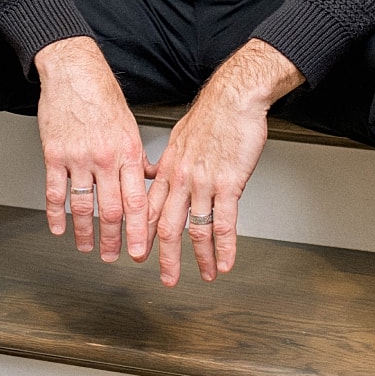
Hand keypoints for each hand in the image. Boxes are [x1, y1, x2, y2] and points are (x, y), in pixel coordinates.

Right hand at [34, 37, 148, 262]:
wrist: (73, 71)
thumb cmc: (102, 94)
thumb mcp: (129, 124)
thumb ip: (137, 155)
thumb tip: (148, 177)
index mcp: (128, 151)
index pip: (138, 201)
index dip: (139, 230)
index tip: (140, 250)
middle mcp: (106, 158)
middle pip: (111, 210)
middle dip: (114, 239)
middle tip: (114, 256)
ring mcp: (79, 158)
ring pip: (82, 206)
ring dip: (85, 232)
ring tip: (87, 247)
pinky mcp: (54, 155)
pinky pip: (55, 191)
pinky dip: (56, 214)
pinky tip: (58, 227)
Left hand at [149, 40, 302, 285]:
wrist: (233, 98)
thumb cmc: (212, 114)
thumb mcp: (179, 136)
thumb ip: (168, 161)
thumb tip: (158, 173)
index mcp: (168, 168)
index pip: (149, 208)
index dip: (143, 234)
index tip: (141, 252)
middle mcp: (181, 179)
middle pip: (167, 226)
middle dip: (166, 256)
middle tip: (167, 277)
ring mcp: (203, 183)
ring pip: (196, 229)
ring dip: (200, 258)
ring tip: (206, 275)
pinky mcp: (228, 183)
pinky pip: (224, 222)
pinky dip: (225, 247)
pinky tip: (227, 261)